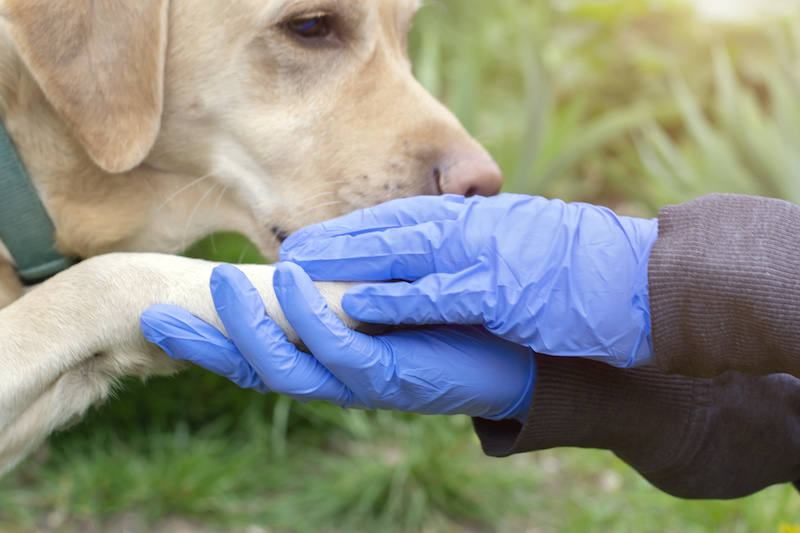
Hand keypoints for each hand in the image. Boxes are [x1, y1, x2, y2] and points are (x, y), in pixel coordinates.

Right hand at [140, 263, 535, 421]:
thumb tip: (295, 255)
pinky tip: (291, 284)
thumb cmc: (441, 311)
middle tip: (161, 317)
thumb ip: (341, 280)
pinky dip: (310, 322)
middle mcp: (331, 375)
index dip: (207, 336)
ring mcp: (359, 381)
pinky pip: (341, 355)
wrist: (512, 342)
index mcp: (323, 355)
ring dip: (251, 328)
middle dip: (208, 345)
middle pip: (256, 370)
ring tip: (222, 284)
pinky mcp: (393, 378)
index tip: (158, 312)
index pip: (255, 349)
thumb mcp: (380, 289)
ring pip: (288, 369)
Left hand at [280, 193, 657, 367]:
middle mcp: (474, 228)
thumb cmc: (574, 267)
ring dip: (349, 263)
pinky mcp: (503, 291)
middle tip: (287, 253)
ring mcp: (487, 257)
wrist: (636, 280)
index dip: (350, 231)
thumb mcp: (515, 244)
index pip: (400, 218)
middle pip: (389, 229)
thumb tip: (431, 261)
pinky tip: (359, 306)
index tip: (310, 243)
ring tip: (300, 274)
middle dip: (334, 242)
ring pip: (403, 254)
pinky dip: (398, 299)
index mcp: (475, 219)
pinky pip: (440, 294)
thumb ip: (472, 246)